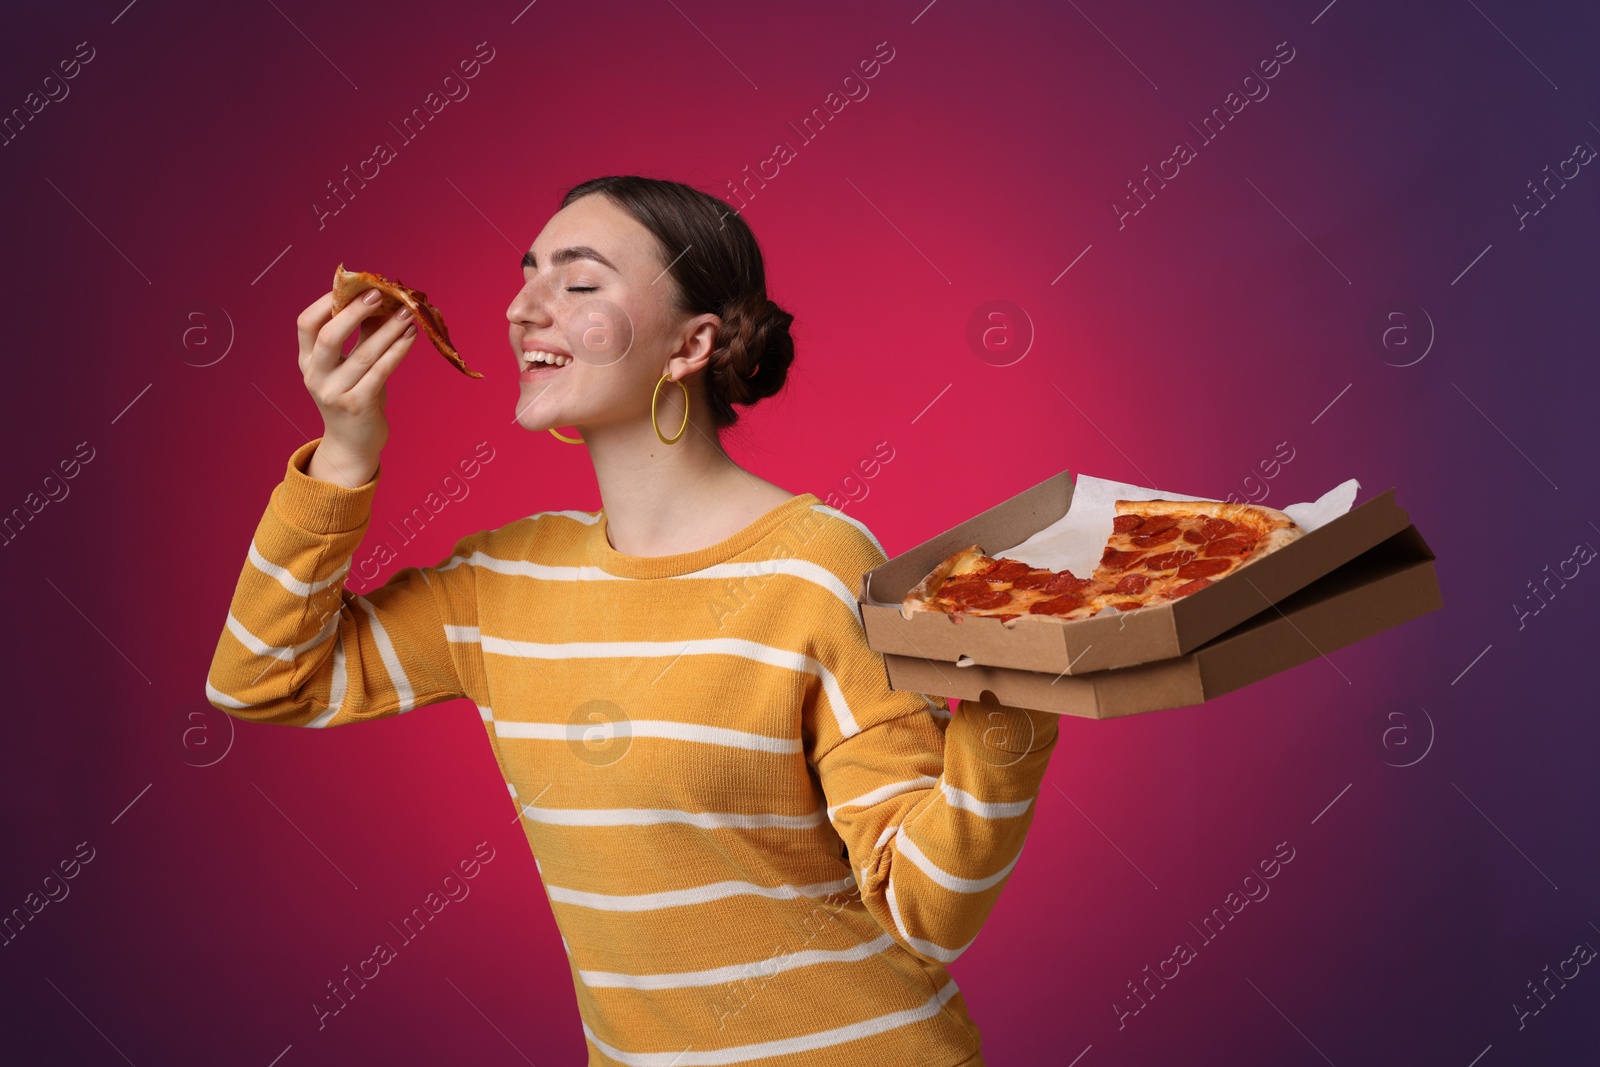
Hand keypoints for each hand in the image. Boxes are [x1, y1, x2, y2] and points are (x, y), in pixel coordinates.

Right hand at [296, 288, 418, 484]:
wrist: (353, 443)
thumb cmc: (354, 396)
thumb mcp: (350, 365)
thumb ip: (360, 335)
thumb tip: (380, 299)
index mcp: (307, 361)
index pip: (306, 324)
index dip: (327, 302)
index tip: (353, 286)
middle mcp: (315, 376)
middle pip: (329, 336)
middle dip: (356, 311)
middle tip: (379, 294)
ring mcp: (334, 393)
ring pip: (363, 354)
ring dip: (388, 330)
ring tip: (407, 313)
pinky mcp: (357, 405)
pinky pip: (381, 372)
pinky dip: (398, 350)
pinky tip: (411, 336)